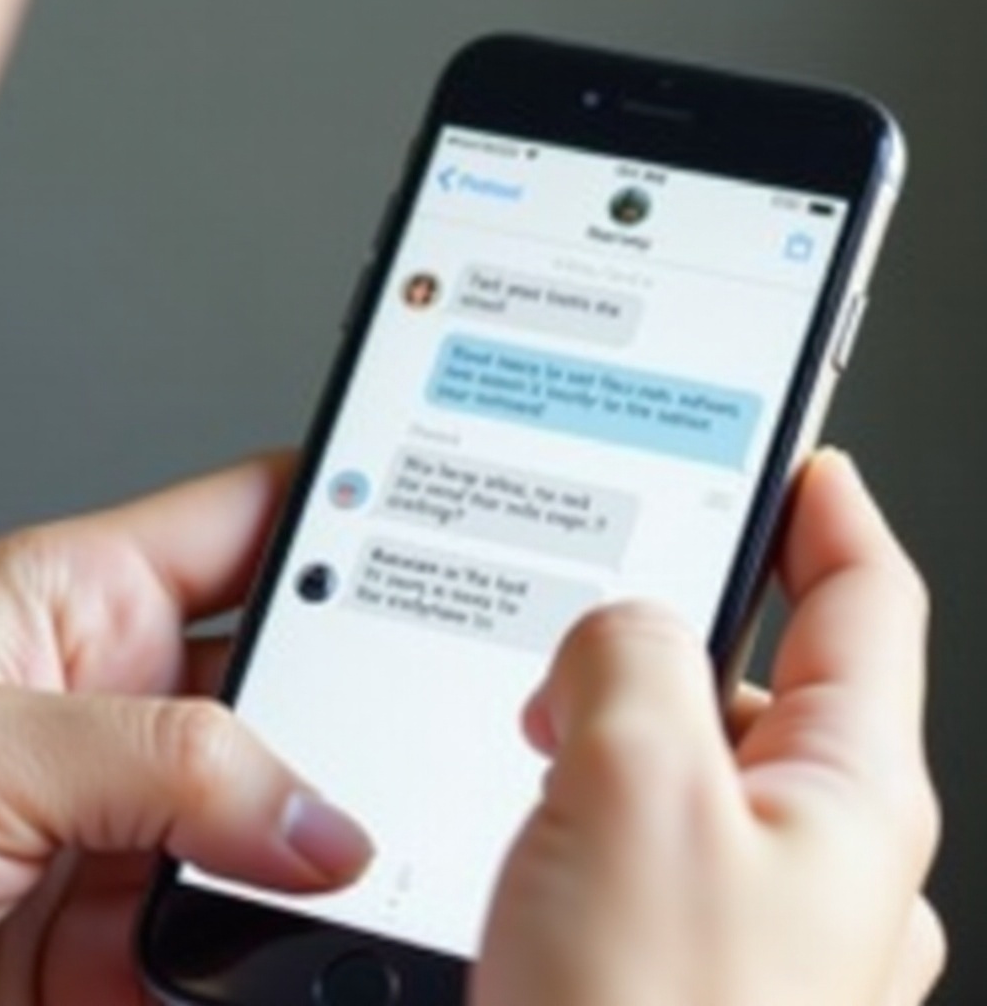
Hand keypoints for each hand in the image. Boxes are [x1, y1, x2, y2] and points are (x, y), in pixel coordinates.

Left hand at [0, 455, 371, 1005]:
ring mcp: (132, 821)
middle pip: (288, 674)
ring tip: (370, 844)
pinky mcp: (128, 931)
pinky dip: (283, 940)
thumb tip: (318, 819)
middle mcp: (117, 701)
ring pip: (279, 806)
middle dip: (357, 696)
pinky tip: (302, 942)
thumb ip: (165, 763)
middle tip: (425, 717)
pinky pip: (244, 922)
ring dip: (321, 832)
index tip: (432, 522)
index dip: (343, 507)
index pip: (254, 517)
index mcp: (80, 598)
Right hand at [475, 450, 943, 1005]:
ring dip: (619, 721)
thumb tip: (623, 629)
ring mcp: (749, 905)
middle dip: (677, 631)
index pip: (862, 605)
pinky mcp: (678, 941)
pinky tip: (538, 817)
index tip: (802, 460)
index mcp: (844, 798)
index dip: (831, 516)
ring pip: (689, 753)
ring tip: (545, 738)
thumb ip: (636, 662)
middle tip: (592, 615)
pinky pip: (644, 818)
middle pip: (761, 677)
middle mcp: (812, 852)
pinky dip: (594, 787)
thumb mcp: (637, 794)